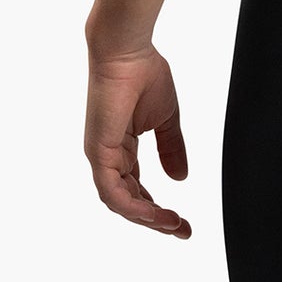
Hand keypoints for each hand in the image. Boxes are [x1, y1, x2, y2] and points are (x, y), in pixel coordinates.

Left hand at [84, 44, 190, 236]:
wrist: (127, 51)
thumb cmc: (144, 74)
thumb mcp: (166, 119)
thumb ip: (171, 148)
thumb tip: (180, 178)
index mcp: (122, 148)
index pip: (137, 188)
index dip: (159, 207)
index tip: (183, 221)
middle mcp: (108, 156)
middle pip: (130, 201)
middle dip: (156, 220)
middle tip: (181, 230)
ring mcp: (101, 156)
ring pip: (120, 202)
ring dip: (147, 217)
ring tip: (172, 224)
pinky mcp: (98, 152)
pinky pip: (112, 191)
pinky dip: (132, 206)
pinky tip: (152, 214)